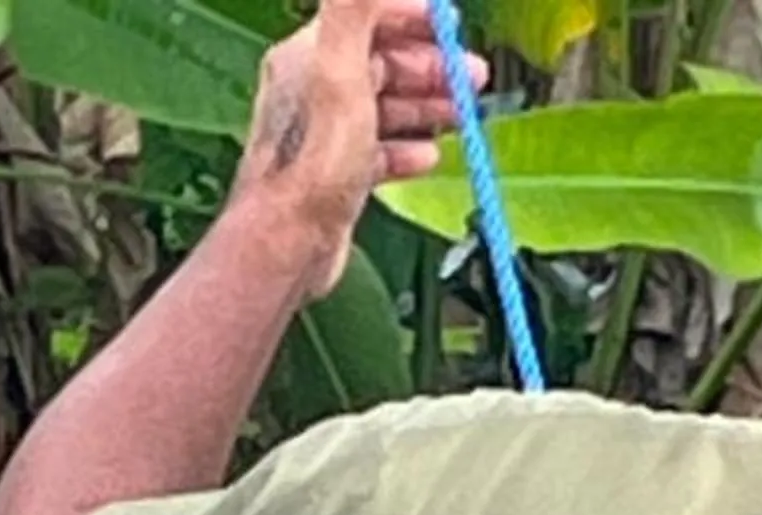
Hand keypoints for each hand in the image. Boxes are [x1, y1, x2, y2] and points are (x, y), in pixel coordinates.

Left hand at [231, 0, 486, 299]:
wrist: (290, 244)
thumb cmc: (311, 166)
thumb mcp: (340, 71)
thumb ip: (354, 9)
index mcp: (311, 55)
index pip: (368, 15)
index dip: (413, 15)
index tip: (450, 24)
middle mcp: (314, 89)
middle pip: (383, 61)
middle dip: (431, 65)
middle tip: (471, 77)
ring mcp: (326, 134)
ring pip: (385, 106)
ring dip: (427, 106)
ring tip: (463, 114)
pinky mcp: (336, 175)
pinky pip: (379, 151)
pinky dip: (407, 149)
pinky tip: (428, 156)